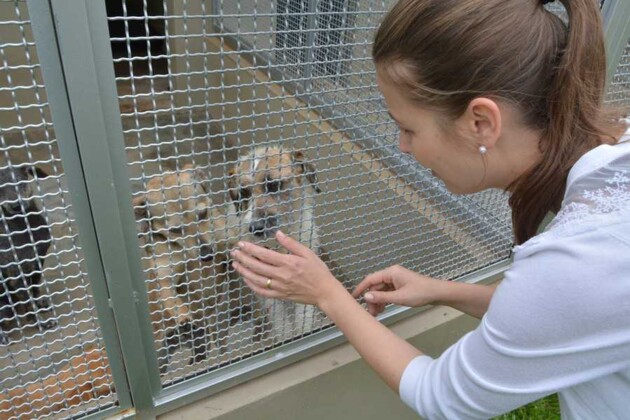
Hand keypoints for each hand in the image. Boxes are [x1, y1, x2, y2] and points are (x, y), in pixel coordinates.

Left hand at [230, 231, 344, 307]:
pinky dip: (252, 286)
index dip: (250, 249)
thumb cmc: (318, 271)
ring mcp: (279, 287)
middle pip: (256, 266)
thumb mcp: (307, 253)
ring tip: (236, 264)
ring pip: (256, 279)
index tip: (241, 244)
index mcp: (288, 263)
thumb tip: (278, 233)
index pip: (264, 254)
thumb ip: (291, 243)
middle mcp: (281, 275)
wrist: (324, 292)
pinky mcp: (280, 295)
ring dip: (244, 271)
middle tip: (234, 252)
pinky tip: (246, 279)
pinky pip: (262, 292)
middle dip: (243, 258)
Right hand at [352, 265, 442, 315]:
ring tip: (377, 314)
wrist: (438, 293)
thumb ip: (382, 297)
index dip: (361, 288)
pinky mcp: (400, 286)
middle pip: (375, 286)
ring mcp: (396, 280)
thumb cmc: (420, 293)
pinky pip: (388, 292)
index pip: (370, 279)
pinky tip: (383, 309)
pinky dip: (384, 300)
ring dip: (378, 301)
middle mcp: (391, 274)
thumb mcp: (399, 297)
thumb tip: (366, 296)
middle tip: (371, 313)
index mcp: (390, 272)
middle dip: (372, 299)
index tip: (353, 298)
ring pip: (381, 290)